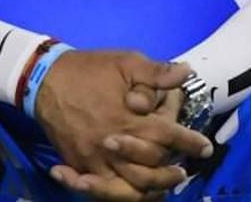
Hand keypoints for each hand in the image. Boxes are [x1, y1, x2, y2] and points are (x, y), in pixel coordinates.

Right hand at [35, 50, 211, 199]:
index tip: (205, 147)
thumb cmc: (89, 69)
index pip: (167, 136)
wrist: (45, 79)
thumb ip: (155, 72)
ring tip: (163, 188)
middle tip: (184, 171)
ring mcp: (95, 160)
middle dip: (171, 172)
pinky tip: (131, 194)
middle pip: (151, 169)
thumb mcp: (125, 61)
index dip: (189, 142)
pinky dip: (118, 197)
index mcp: (129, 118)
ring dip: (150, 190)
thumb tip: (186, 72)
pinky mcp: (80, 166)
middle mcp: (115, 145)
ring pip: (129, 189)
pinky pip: (101, 192)